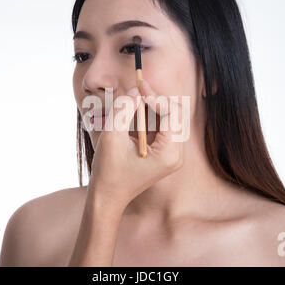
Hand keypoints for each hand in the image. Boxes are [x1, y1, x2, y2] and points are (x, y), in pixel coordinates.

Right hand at [87, 79, 184, 209]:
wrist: (108, 197)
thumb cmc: (108, 171)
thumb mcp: (111, 137)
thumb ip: (123, 110)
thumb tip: (135, 90)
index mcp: (168, 154)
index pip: (172, 113)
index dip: (156, 96)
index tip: (138, 87)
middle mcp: (176, 155)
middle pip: (176, 114)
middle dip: (157, 100)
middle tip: (136, 91)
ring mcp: (172, 155)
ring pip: (171, 118)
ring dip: (153, 107)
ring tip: (133, 103)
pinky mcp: (165, 153)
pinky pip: (164, 127)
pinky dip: (151, 116)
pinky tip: (135, 114)